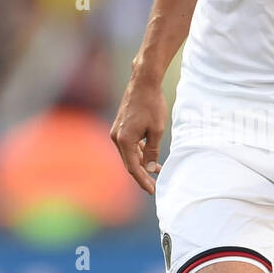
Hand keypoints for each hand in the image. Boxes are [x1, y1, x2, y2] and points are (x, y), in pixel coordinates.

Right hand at [110, 77, 166, 194]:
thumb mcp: (157, 130)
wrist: (143, 82)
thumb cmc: (151, 104)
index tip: (153, 190)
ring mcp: (116, 131)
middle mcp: (116, 137)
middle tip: (154, 185)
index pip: (133, 167)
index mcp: (124, 140)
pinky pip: (128, 145)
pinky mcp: (120, 126)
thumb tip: (150, 167)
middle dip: (142, 174)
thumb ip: (152, 151)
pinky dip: (138, 152)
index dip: (143, 180)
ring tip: (156, 171)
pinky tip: (149, 156)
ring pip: (129, 154)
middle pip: (129, 162)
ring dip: (141, 163)